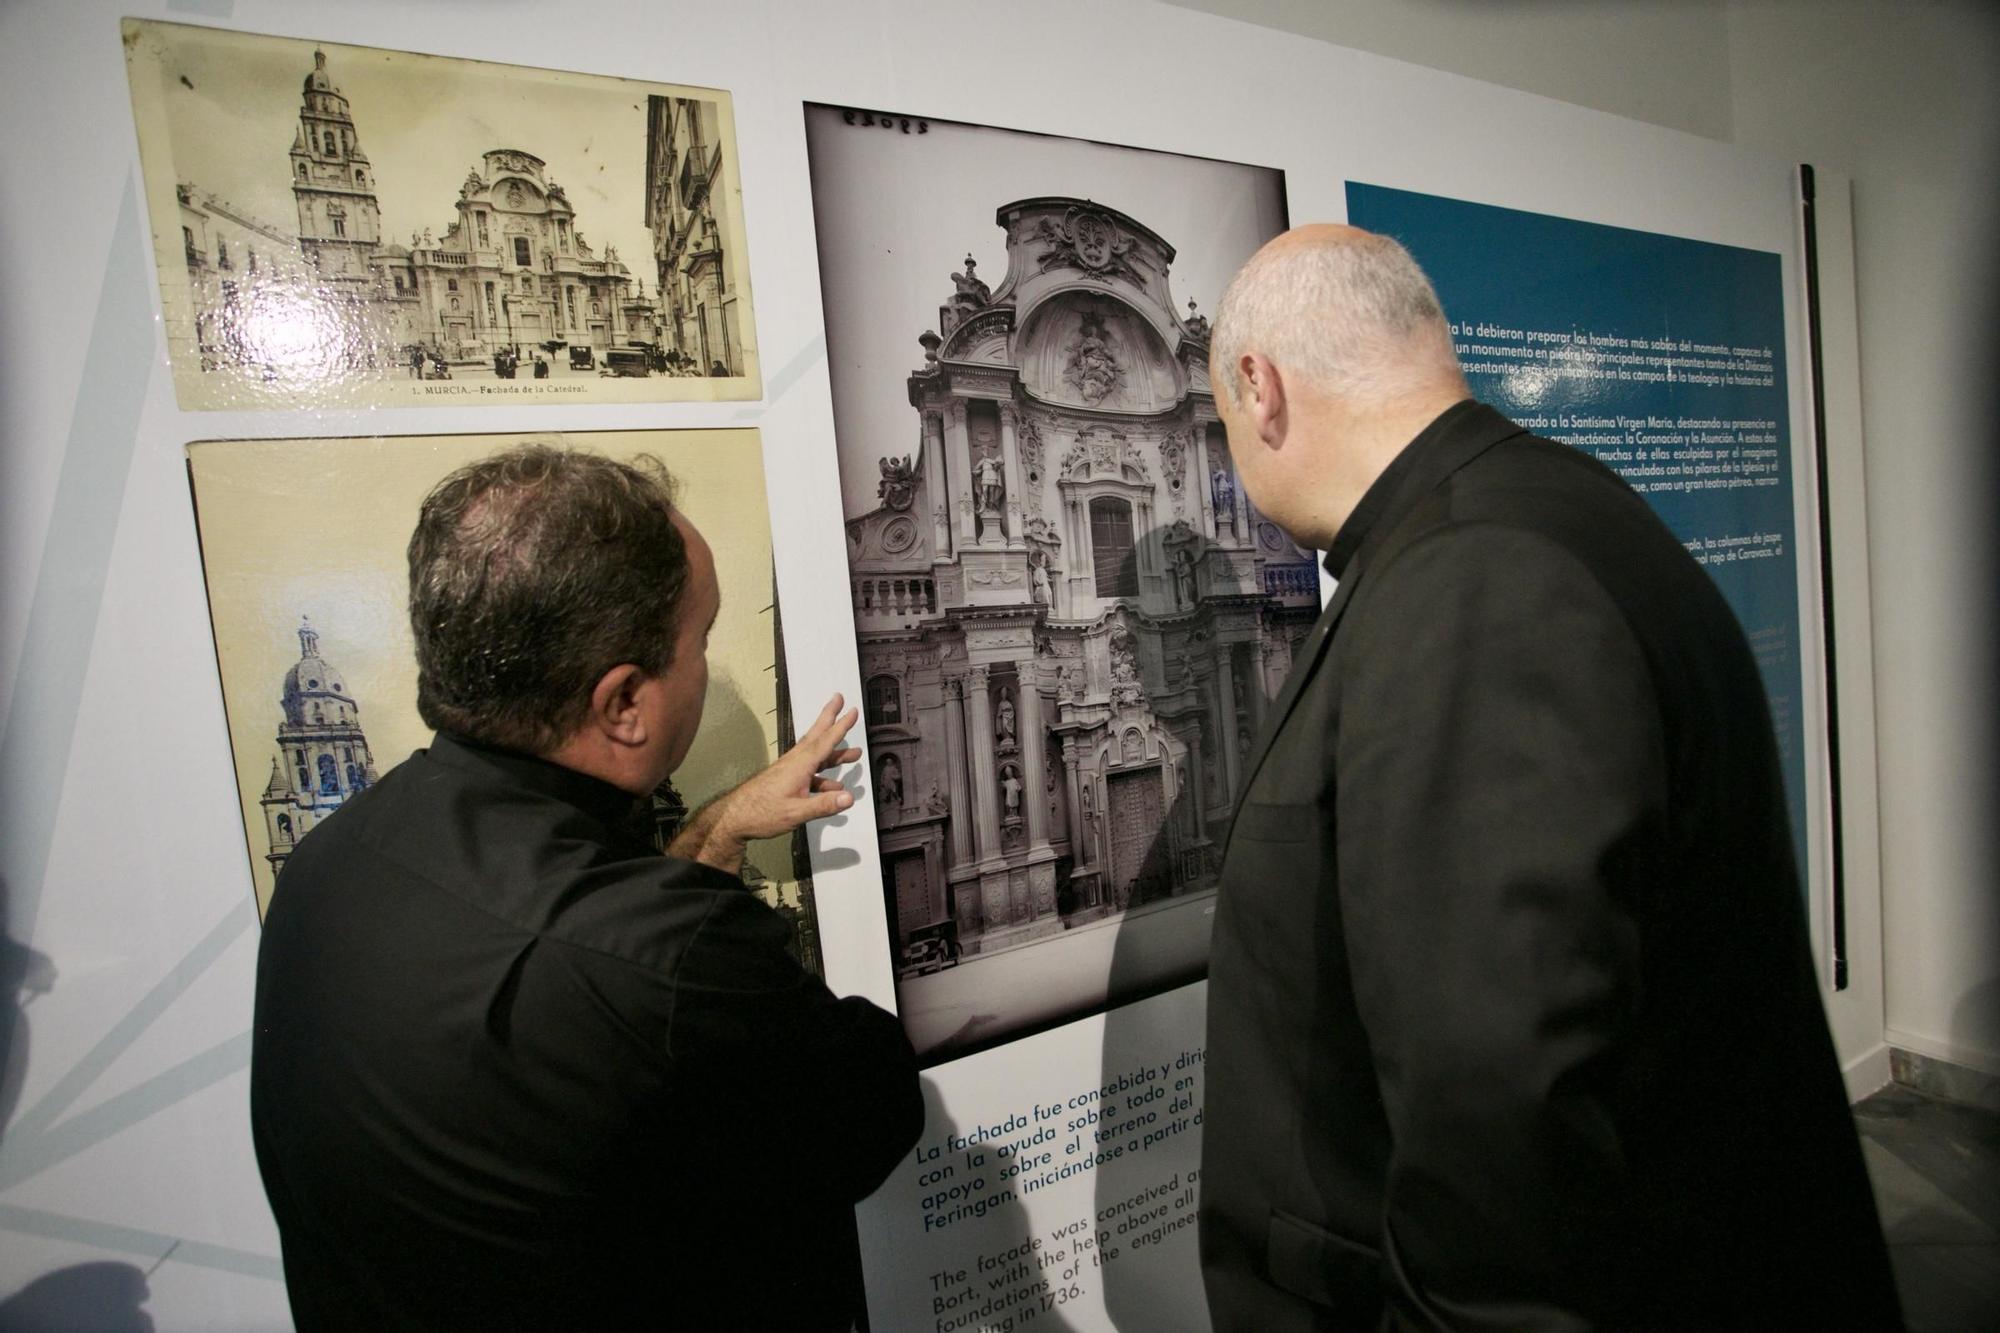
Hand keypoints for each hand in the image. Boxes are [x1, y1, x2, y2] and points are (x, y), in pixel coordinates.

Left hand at [668, 694, 861, 874]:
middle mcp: (795, 762)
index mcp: (799, 765)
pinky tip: (833, 786)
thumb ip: (823, 805)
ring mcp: (789, 770)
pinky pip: (810, 771)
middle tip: (839, 699)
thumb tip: (849, 797)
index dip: (841, 726)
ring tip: (853, 754)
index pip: (825, 742)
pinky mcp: (786, 779)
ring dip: (834, 753)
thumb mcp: (796, 812)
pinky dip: (824, 775)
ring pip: (816, 755)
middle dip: (829, 717)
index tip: (852, 711)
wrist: (734, 818)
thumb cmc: (761, 813)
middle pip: (817, 736)